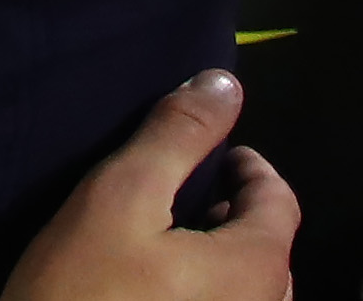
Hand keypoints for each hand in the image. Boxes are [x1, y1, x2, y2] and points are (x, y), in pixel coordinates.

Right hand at [3, 70, 299, 300]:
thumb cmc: (83, 290)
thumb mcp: (120, 197)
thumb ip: (177, 136)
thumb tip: (226, 83)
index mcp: (257, 269)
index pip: (279, 200)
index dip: (247, 165)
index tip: (209, 153)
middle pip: (268, 249)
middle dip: (234, 213)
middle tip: (181, 195)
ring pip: (249, 290)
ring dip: (221, 259)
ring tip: (167, 244)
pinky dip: (207, 294)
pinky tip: (157, 292)